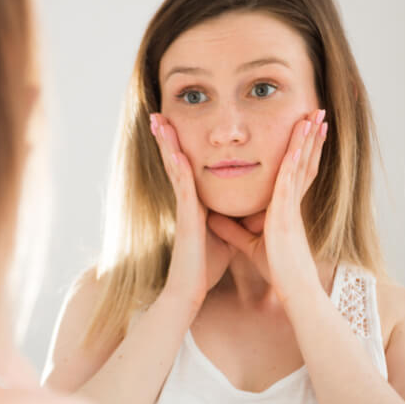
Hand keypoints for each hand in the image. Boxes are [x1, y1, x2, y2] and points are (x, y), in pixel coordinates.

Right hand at [150, 113, 234, 312]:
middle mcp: (187, 201)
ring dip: (167, 143)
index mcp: (196, 202)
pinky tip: (176, 153)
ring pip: (174, 168)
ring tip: (158, 120)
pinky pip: (184, 190)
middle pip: (176, 160)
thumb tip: (246, 212)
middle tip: (158, 112)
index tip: (175, 123)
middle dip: (168, 136)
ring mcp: (185, 208)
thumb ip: (231, 219)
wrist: (190, 291)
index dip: (181, 144)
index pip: (188, 166)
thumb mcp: (224, 234)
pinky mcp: (187, 219)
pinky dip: (179, 170)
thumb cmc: (204, 266)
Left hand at [207, 109, 327, 302]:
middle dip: (311, 137)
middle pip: (304, 161)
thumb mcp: (249, 245)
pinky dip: (295, 159)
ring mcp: (291, 206)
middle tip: (318, 113)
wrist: (292, 289)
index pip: (296, 172)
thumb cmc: (277, 270)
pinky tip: (298, 141)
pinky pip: (291, 181)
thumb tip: (213, 218)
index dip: (302, 150)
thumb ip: (233, 230)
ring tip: (315, 115)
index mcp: (287, 208)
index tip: (306, 130)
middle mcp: (292, 203)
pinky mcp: (285, 214)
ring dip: (308, 139)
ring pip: (301, 164)